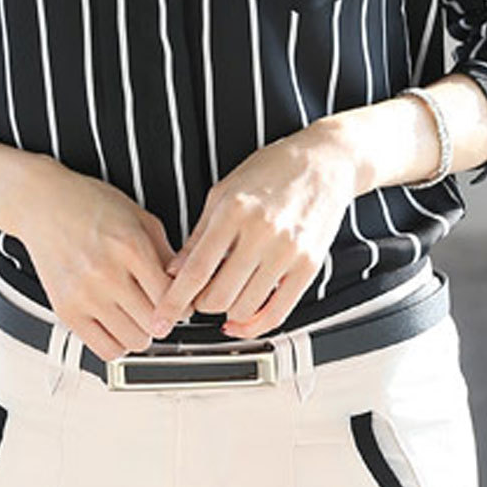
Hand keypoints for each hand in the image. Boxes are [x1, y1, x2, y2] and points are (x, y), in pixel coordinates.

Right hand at [10, 156, 190, 361]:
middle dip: (164, 318)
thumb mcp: (140, 217)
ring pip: (134, 341)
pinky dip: (119, 343)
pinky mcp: (66, 311)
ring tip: (138, 315)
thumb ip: (167, 253)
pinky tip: (118, 325)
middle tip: (159, 307)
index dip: (184, 302)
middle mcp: (107, 273)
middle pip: (155, 324)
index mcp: (130, 247)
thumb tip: (186, 287)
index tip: (182, 301)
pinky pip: (105, 350)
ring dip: (142, 332)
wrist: (42, 203)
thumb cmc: (90, 204)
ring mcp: (84, 295)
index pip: (172, 297)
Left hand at [149, 118, 369, 339]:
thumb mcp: (223, 193)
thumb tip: (174, 271)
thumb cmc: (272, 170)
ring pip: (245, 308)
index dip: (175, 301)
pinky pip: (279, 312)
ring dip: (228, 312)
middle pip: (219, 295)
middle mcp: (262, 232)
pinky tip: (244, 319)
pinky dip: (256, 324)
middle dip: (201, 304)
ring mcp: (289, 251)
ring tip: (225, 297)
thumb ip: (198, 236)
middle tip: (198, 298)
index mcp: (234, 210)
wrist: (324, 161)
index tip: (162, 318)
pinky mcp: (309, 266)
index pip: (197, 269)